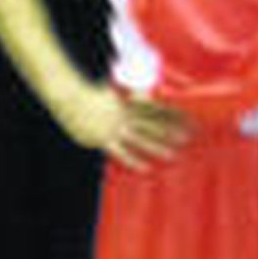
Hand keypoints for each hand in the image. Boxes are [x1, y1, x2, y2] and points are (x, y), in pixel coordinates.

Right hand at [57, 84, 191, 170]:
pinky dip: (133, 160)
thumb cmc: (87, 92)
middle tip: (190, 137)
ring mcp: (114, 127)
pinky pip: (121, 152)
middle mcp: (124, 114)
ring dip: (157, 146)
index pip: (155, 108)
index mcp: (127, 101)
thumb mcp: (111, 90)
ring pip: (141, 138)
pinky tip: (146, 168)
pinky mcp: (102, 139)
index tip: (188, 117)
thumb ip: (127, 94)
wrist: (67, 96)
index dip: (172, 113)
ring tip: (174, 154)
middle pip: (152, 123)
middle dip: (171, 129)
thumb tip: (141, 93)